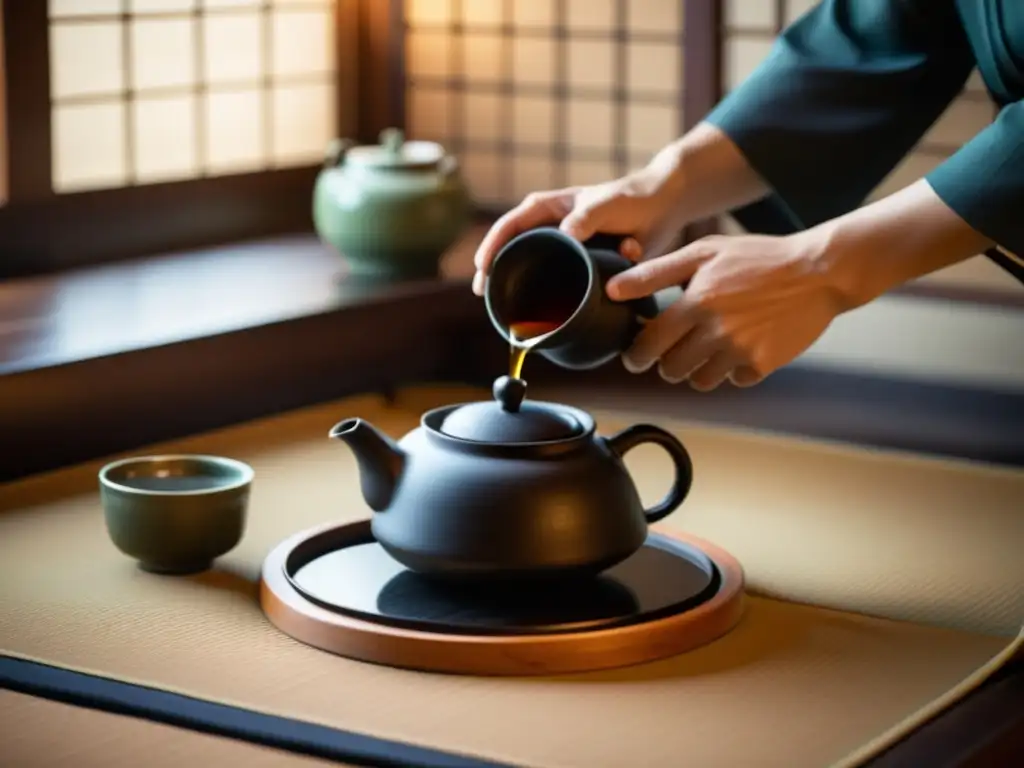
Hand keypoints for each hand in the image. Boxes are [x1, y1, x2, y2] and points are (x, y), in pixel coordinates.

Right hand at [471, 167, 685, 295]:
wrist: (663, 208)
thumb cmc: (632, 199)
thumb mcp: (608, 204)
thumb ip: (588, 216)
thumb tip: (566, 234)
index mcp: (548, 208)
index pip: (510, 225)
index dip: (493, 246)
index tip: (483, 269)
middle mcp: (550, 227)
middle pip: (512, 249)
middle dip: (495, 271)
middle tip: (484, 295)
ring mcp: (562, 247)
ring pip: (531, 267)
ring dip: (519, 286)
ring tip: (505, 310)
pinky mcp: (578, 264)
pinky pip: (555, 280)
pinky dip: (547, 295)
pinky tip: (539, 315)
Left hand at [606, 232, 848, 389]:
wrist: (818, 271)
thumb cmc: (758, 257)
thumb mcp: (703, 252)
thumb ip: (655, 273)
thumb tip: (614, 289)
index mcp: (695, 303)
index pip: (648, 345)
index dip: (636, 355)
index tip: (636, 356)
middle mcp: (715, 332)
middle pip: (671, 370)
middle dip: (667, 362)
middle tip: (674, 350)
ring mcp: (740, 351)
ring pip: (699, 381)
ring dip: (697, 369)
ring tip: (707, 347)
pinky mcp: (763, 364)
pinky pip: (734, 380)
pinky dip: (733, 370)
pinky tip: (740, 346)